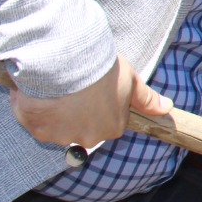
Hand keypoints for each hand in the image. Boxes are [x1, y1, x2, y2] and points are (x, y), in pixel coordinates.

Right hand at [7, 54, 170, 148]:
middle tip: (72, 87)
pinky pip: (35, 122)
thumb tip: (166, 108)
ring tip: (55, 87)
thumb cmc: (101, 69)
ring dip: (54, 111)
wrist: (66, 62)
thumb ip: (147, 99)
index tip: (92, 87)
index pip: (108, 121)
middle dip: (76, 111)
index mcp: (112, 128)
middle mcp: (88, 138)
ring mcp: (61, 137)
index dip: (98, 102)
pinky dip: (35, 108)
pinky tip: (38, 90)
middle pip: (81, 127)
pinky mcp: (38, 131)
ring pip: (57, 126)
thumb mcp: (130, 80)